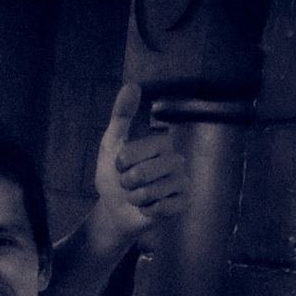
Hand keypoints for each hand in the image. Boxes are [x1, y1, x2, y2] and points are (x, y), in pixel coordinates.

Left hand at [93, 83, 188, 245]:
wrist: (117, 210)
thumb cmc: (114, 175)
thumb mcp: (111, 143)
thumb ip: (122, 115)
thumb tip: (132, 84)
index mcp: (161, 142)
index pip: (131, 153)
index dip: (118, 163)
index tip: (120, 164)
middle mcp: (176, 159)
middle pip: (141, 174)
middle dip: (126, 183)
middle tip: (129, 183)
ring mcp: (183, 182)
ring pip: (150, 192)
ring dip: (135, 198)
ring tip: (138, 195)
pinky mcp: (184, 203)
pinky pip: (163, 208)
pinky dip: (148, 211)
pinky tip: (150, 208)